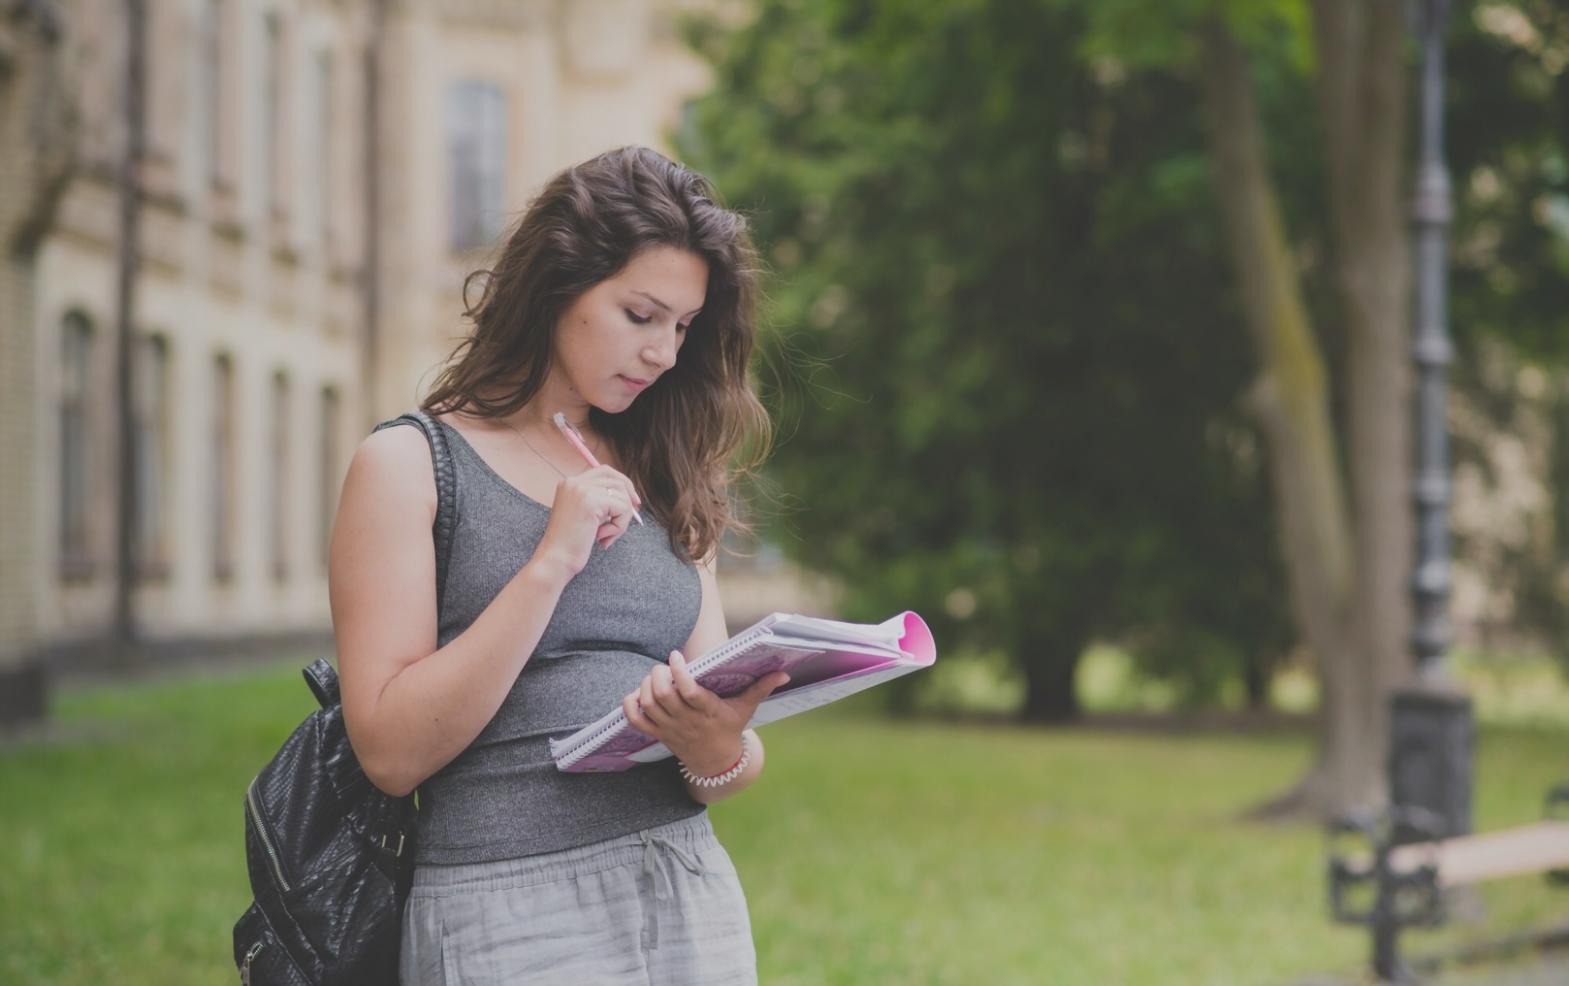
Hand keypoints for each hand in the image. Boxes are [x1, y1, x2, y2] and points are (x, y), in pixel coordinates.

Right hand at [533, 464, 642, 576]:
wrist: (555, 560)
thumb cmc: (570, 545)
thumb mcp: (584, 516)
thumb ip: (600, 501)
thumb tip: (630, 497)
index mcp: (569, 483)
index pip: (604, 471)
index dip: (622, 484)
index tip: (632, 502)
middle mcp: (573, 482)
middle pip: (616, 478)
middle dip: (628, 497)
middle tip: (634, 513)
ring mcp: (581, 489)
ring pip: (622, 495)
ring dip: (622, 519)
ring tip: (606, 535)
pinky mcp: (591, 501)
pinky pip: (623, 508)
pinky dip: (619, 526)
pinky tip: (603, 538)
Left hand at [622, 650, 789, 776]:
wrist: (716, 763)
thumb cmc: (731, 728)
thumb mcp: (747, 708)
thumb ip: (763, 687)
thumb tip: (784, 673)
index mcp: (708, 711)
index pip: (689, 691)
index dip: (679, 672)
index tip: (676, 656)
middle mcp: (687, 721)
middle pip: (663, 696)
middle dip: (658, 675)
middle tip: (664, 665)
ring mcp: (670, 729)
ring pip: (649, 705)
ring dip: (646, 685)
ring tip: (656, 675)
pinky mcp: (658, 735)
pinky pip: (636, 721)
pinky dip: (629, 705)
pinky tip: (637, 693)